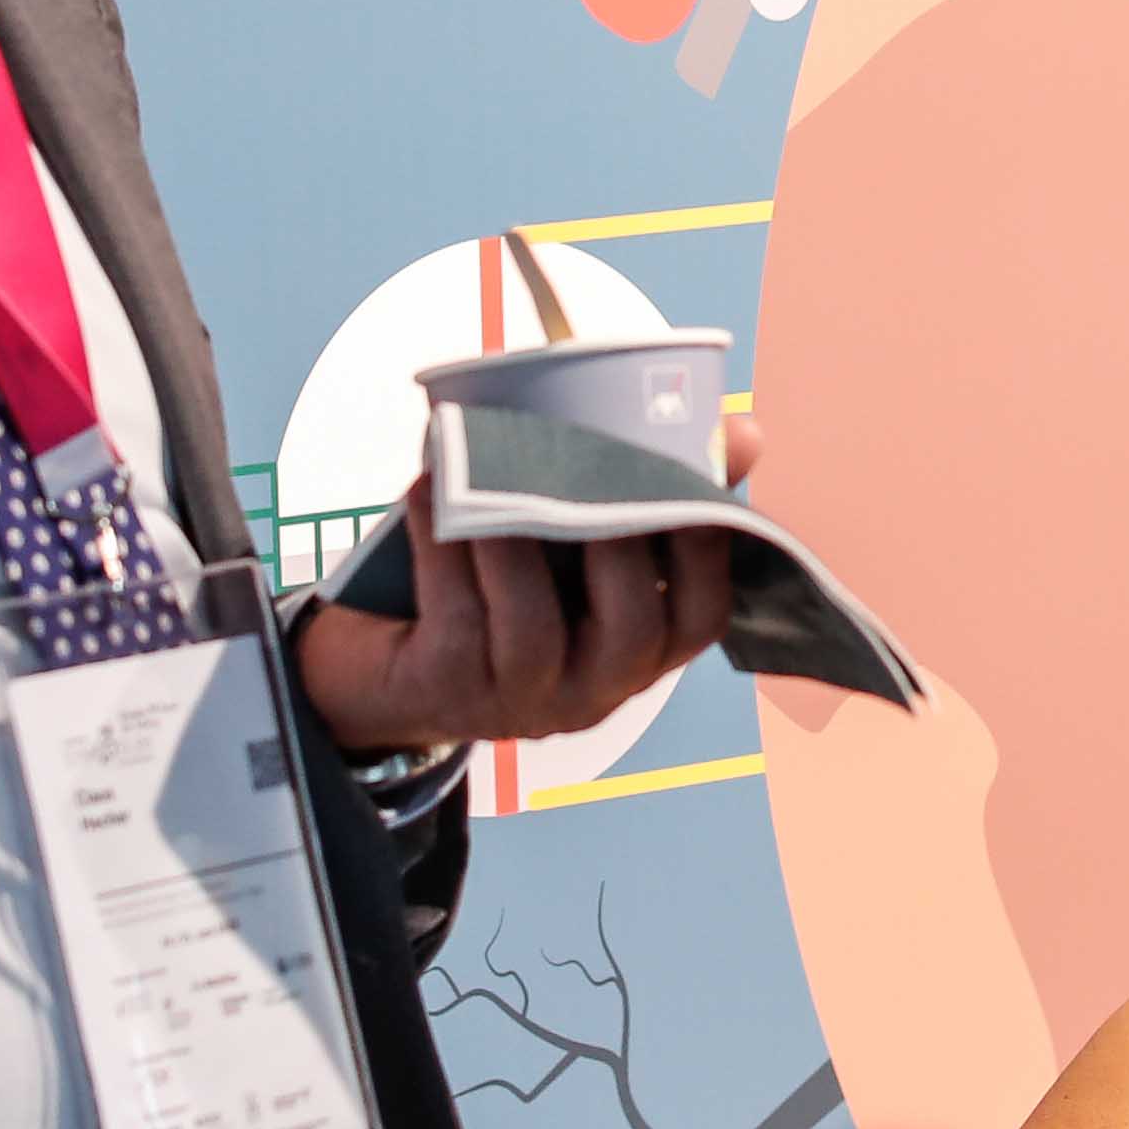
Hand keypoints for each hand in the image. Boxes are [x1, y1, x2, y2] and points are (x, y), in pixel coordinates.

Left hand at [290, 420, 762, 757]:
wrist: (384, 672)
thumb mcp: (571, 544)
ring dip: (511, 539)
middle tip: (586, 462)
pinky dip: (441, 546)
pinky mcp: (448, 692)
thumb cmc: (495, 586)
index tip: (691, 479)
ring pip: (533, 626)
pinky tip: (427, 490)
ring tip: (483, 468)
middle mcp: (591, 690)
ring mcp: (520, 700)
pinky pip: (454, 618)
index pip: (701, 617)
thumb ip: (645, 488)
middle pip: (630, 627)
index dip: (707, 552)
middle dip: (615, 540)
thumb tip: (745, 428)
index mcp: (637, 653)